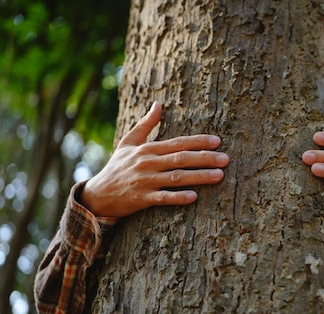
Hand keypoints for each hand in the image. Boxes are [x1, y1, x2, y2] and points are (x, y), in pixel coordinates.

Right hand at [81, 102, 229, 217]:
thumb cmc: (117, 167)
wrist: (97, 194)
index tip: (218, 141)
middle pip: (181, 159)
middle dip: (205, 158)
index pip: (178, 143)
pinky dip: (178, 197)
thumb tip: (158, 103)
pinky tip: (194, 197)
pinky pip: (163, 198)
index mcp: (148, 149)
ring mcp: (145, 181)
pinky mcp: (142, 198)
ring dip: (199, 177)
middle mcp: (148, 163)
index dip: (198, 141)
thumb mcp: (128, 143)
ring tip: (219, 176)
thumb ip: (145, 124)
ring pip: (177, 177)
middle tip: (226, 159)